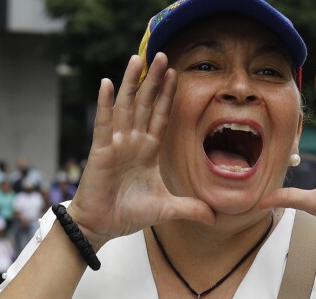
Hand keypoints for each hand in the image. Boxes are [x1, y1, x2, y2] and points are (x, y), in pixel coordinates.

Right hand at [65, 54, 213, 244]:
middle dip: (154, 80)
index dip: (167, 96)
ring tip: (137, 59)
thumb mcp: (166, 209)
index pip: (160, 116)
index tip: (175, 73)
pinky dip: (105, 104)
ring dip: (131, 83)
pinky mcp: (101, 151)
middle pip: (145, 104)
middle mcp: (132, 141)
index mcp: (148, 150)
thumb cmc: (127, 213)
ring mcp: (116, 143)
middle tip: (161, 55)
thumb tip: (215, 217)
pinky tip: (107, 83)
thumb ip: (190, 208)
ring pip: (125, 107)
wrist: (102, 226)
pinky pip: (104, 124)